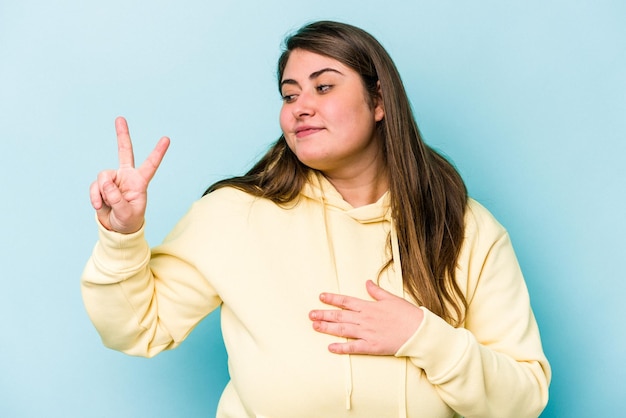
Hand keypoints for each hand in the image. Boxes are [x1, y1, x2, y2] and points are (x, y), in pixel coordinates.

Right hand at [89, 117, 169, 233]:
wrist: (116, 228)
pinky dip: (94, 197)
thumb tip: (104, 181)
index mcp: (140, 182)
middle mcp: (127, 176)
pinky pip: (95, 186)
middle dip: (122, 135)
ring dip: (102, 192)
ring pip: (103, 176)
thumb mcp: (126, 213)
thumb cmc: (128, 221)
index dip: (158, 152)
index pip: (151, 165)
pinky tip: (98, 205)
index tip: (166, 139)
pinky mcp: (102, 185)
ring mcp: (114, 179)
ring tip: (107, 204)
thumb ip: (116, 197)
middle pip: (125, 152)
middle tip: (120, 118)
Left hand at [309, 280, 423, 354]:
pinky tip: (330, 347)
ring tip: (315, 326)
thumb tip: (367, 282)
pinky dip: (341, 348)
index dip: (332, 299)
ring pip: (342, 330)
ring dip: (327, 328)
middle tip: (310, 314)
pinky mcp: (371, 346)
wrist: (418, 332)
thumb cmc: (407, 314)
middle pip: (340, 316)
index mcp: (369, 307)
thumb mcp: (391, 298)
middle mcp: (364, 319)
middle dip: (324, 314)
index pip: (346, 301)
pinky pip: (353, 347)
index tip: (320, 297)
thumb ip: (376, 291)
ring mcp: (366, 333)